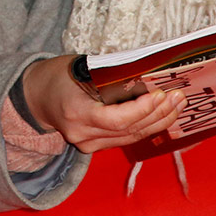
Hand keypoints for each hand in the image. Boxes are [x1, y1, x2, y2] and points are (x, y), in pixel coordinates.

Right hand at [22, 55, 184, 153]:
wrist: (36, 97)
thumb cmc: (59, 75)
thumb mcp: (81, 67)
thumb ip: (110, 75)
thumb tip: (146, 73)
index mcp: (75, 112)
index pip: (115, 119)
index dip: (141, 110)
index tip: (160, 95)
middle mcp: (81, 134)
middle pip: (128, 130)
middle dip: (158, 114)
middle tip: (178, 96)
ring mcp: (87, 144)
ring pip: (131, 137)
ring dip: (158, 122)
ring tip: (177, 105)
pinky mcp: (94, 147)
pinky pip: (126, 138)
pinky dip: (147, 126)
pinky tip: (163, 115)